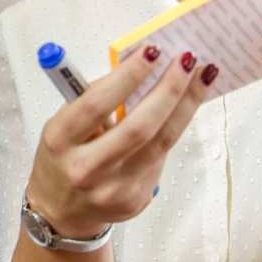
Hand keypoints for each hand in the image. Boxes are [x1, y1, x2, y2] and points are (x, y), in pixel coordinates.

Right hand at [29, 48, 215, 237]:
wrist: (60, 211)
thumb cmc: (62, 155)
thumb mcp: (62, 124)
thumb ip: (95, 98)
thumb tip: (138, 64)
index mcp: (59, 141)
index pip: (96, 104)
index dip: (128, 76)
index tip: (152, 50)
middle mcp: (85, 169)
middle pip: (139, 127)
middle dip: (168, 89)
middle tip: (187, 60)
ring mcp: (114, 189)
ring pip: (161, 142)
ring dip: (186, 104)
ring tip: (202, 76)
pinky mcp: (136, 200)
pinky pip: (161, 157)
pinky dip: (174, 127)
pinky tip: (183, 106)